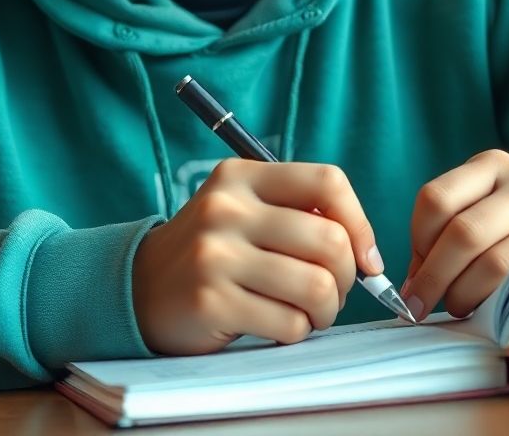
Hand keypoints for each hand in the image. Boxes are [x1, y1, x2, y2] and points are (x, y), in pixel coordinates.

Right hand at [131, 159, 382, 354]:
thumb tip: (364, 251)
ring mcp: (216, 254)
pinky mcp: (211, 300)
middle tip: (331, 291)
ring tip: (307, 311)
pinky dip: (295, 331)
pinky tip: (275, 323)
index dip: (360, 222)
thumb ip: (297, 212)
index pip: (327, 181)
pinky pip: (289, 324)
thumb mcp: (244, 209)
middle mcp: (227, 207)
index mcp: (241, 175)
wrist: (142, 286)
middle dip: (346, 278)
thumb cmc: (213, 249)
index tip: (365, 257)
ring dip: (325, 311)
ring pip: (317, 287)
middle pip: (330, 241)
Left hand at [400, 149, 508, 321]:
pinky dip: (494, 302)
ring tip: (455, 306)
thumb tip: (412, 283)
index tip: (413, 271)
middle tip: (419, 303)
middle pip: (463, 232)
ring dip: (462, 293)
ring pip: (493, 262)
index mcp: (491, 164)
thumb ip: (444, 235)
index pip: (436, 199)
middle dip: (434, 275)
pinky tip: (485, 310)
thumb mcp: (481, 210)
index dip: (418, 240)